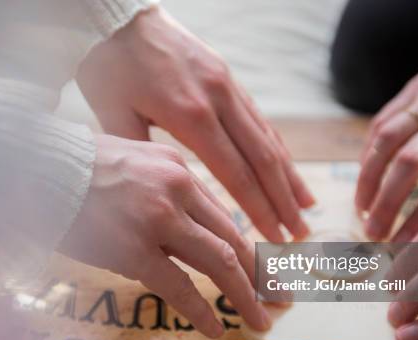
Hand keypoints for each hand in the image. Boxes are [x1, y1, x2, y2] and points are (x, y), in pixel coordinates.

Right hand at [58, 134, 270, 337]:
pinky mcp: (132, 249)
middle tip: (282, 297)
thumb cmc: (80, 169)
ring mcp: (158, 220)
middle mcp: (177, 191)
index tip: (267, 267)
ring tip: (262, 319)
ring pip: (219, 262)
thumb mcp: (134, 162)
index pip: (226, 216)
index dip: (251, 246)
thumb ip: (167, 189)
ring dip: (245, 295)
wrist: (38, 170)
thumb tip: (193, 224)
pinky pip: (179, 287)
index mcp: (179, 169)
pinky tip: (216, 328)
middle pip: (234, 239)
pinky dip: (202, 310)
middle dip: (262, 273)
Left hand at [76, 6, 313, 242]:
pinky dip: (278, 147)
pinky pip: (260, 118)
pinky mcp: (230, 77)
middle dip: (283, 201)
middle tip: (300, 234)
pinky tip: (288, 167)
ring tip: (307, 207)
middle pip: (262, 159)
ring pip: (269, 138)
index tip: (274, 239)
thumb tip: (157, 193)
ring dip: (289, 176)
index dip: (259, 209)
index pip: (236, 174)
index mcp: (190, 115)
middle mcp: (219, 100)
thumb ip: (140, 155)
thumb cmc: (111, 65)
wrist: (121, 12)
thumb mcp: (113, 113)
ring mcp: (229, 86)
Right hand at [355, 16, 417, 240]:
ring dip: (368, 180)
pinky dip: (367, 155)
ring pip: (386, 143)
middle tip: (374, 234)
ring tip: (360, 211)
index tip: (406, 245)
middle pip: (410, 165)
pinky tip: (362, 178)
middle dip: (387, 203)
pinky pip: (380, 126)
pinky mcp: (408, 94)